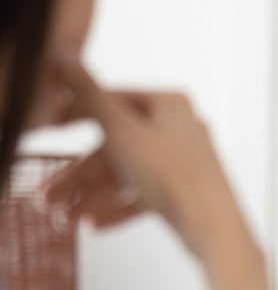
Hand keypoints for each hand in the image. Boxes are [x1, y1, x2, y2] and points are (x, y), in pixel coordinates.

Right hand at [41, 60, 268, 289]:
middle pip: (117, 144)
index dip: (78, 113)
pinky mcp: (186, 188)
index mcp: (171, 105)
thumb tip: (70, 62)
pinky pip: (143, 195)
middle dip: (81, 172)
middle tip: (52, 190)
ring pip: (127, 172)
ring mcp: (185, 159)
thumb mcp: (122, 132)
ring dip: (93, 193)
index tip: (54, 127)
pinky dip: (118, 207)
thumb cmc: (176, 176)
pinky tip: (95, 222)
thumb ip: (92, 98)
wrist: (212, 226)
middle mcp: (181, 127)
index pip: (114, 99)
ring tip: (68, 213)